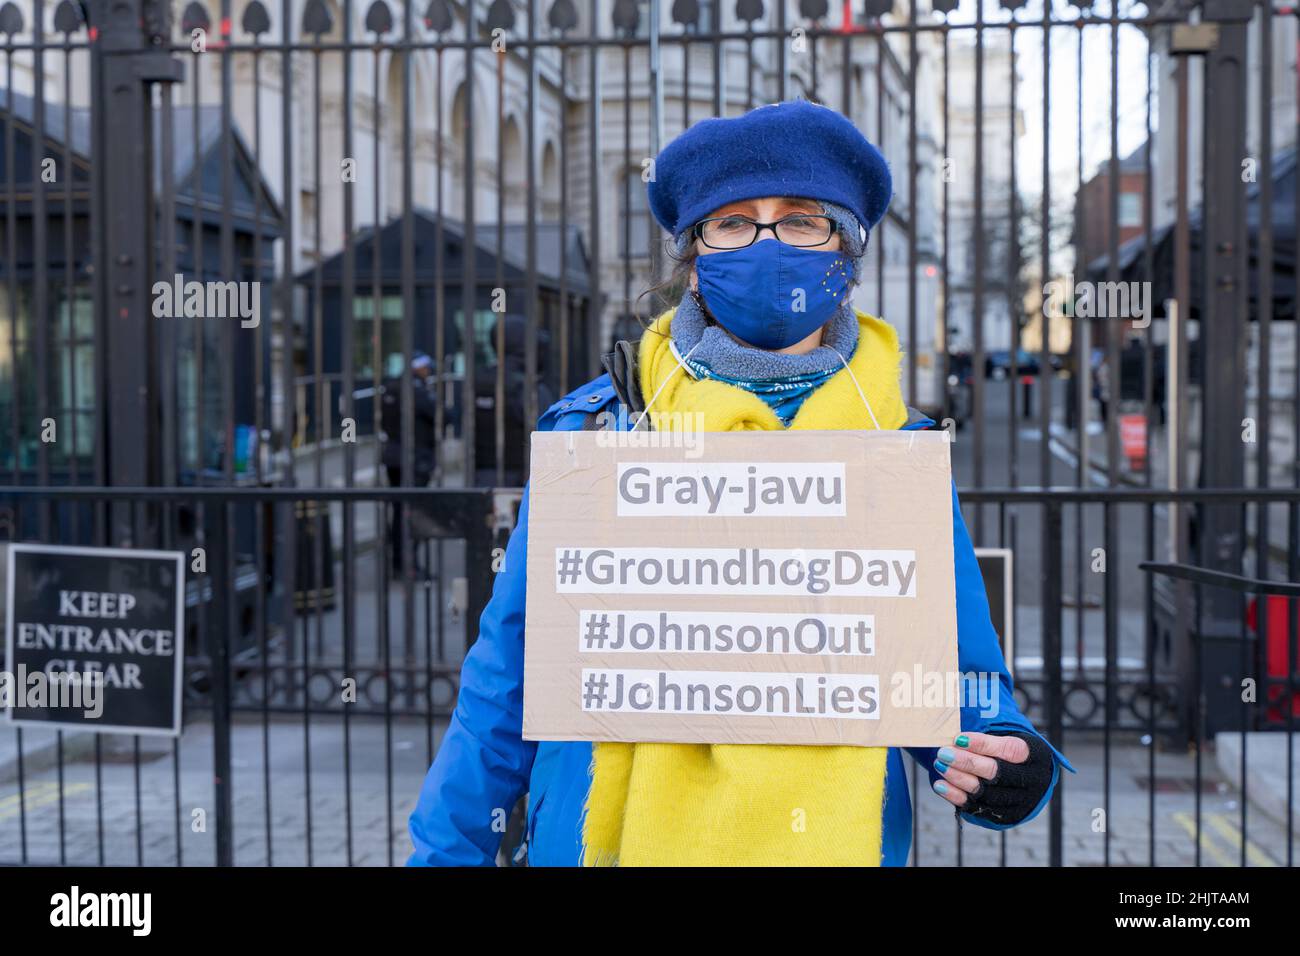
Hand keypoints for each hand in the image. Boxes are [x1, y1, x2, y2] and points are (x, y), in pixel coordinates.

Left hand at [930, 731, 1053, 824]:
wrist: (1024, 778)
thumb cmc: (1008, 749)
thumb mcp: (1008, 734)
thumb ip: (986, 728)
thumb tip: (955, 716)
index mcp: (1036, 756)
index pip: (1009, 750)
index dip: (982, 744)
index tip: (958, 738)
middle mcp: (1032, 781)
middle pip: (995, 773)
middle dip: (966, 762)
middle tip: (943, 752)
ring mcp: (1020, 801)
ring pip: (984, 792)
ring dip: (958, 778)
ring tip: (939, 765)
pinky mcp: (1005, 816)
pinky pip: (977, 807)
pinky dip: (956, 796)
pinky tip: (940, 785)